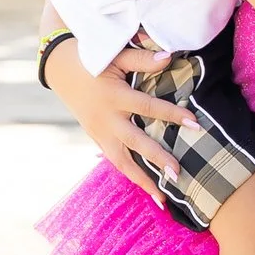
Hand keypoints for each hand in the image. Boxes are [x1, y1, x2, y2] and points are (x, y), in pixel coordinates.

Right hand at [40, 36, 196, 193]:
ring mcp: (99, 132)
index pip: (149, 108)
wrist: (58, 68)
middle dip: (157, 160)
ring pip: (121, 162)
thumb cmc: (90, 57)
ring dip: (141, 180)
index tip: (195, 124)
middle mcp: (106, 119)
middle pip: (136, 143)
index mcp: (114, 96)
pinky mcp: (95, 138)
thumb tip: (170, 57)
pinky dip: (130, 174)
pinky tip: (146, 187)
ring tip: (161, 198)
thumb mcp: (115, 55)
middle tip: (178, 175)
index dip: (173, 115)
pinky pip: (114, 160)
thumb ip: (142, 59)